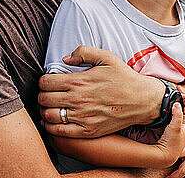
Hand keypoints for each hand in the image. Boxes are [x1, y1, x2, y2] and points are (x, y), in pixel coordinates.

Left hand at [38, 45, 164, 137]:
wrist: (143, 100)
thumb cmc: (124, 77)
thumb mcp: (106, 57)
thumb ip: (84, 52)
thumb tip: (65, 57)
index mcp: (80, 81)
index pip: (46, 82)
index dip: (43, 81)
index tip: (48, 82)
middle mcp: (78, 99)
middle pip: (44, 99)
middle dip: (42, 95)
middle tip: (47, 94)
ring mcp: (82, 117)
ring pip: (49, 116)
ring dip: (44, 111)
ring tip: (49, 107)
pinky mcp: (88, 131)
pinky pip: (59, 132)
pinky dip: (50, 127)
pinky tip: (52, 121)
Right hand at [153, 95, 184, 166]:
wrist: (165, 156)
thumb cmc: (171, 144)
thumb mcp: (175, 128)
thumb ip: (177, 115)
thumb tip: (177, 103)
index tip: (179, 91)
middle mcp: (183, 124)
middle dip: (183, 97)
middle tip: (178, 89)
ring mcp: (178, 127)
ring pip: (180, 111)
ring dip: (178, 102)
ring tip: (175, 96)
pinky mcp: (171, 130)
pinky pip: (174, 116)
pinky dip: (172, 110)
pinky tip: (167, 109)